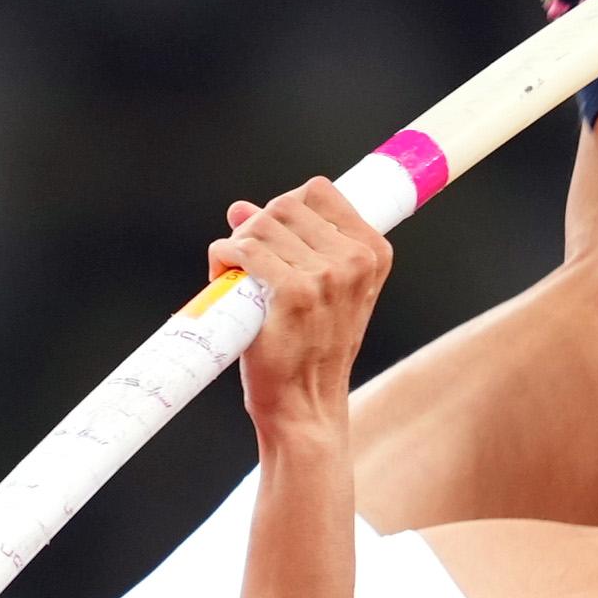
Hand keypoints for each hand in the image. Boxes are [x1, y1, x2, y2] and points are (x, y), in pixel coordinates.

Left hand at [213, 180, 390, 438]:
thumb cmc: (313, 352)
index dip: (287, 206)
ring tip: (237, 273)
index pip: (320, 191)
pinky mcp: (292, 293)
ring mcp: (325, 276)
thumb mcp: (326, 294)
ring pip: (261, 224)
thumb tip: (240, 208)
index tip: (274, 231)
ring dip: (238, 243)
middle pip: (286, 204)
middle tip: (247, 257)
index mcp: (373, 253)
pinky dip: (224, 257)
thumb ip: (294, 245)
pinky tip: (225, 277)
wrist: (307, 407)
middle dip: (257, 225)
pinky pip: (243, 250)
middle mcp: (355, 261)